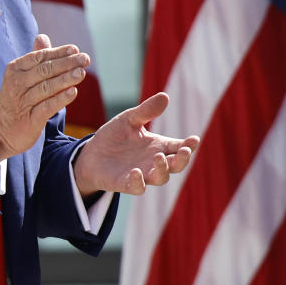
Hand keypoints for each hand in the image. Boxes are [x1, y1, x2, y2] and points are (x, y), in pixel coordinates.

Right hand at [0, 34, 89, 160]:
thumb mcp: (21, 76)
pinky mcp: (29, 120)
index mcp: (16, 69)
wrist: (0, 130)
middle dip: (66, 63)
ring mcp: (22, 102)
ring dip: (65, 79)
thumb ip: (35, 58)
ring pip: (46, 87)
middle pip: (44, 70)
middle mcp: (17, 84)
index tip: (75, 49)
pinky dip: (60, 99)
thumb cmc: (16, 98)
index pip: (39, 57)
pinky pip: (46, 107)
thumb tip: (43, 37)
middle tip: (85, 59)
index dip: (58, 52)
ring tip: (81, 73)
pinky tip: (73, 92)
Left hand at [72, 92, 198, 196]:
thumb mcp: (129, 119)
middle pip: (176, 165)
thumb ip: (146, 111)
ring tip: (158, 157)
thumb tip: (165, 96)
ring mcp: (142, 174)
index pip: (179, 147)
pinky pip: (137, 188)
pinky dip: (138, 182)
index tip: (194, 140)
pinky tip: (136, 172)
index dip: (189, 145)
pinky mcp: (125, 184)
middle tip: (185, 151)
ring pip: (160, 178)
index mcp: (158, 146)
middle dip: (183, 160)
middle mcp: (153, 162)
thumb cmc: (114, 137)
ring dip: (163, 169)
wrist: (91, 154)